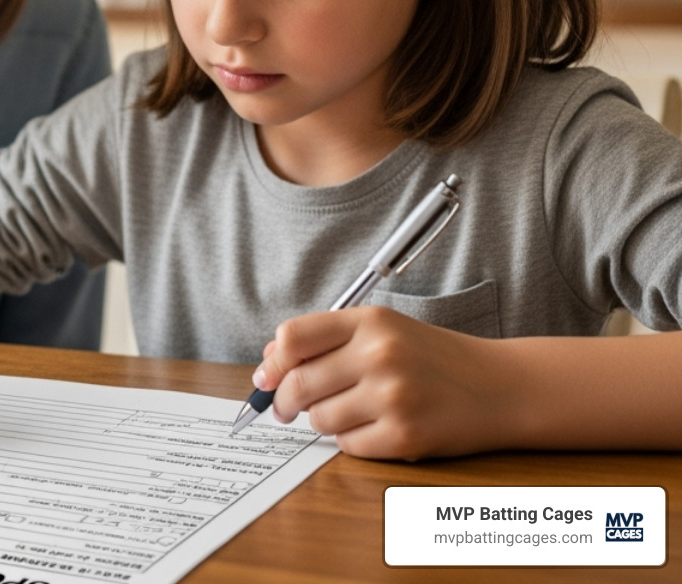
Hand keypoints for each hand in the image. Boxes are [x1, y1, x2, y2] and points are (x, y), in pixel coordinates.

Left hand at [253, 306, 508, 459]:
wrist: (501, 386)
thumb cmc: (433, 358)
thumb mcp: (383, 330)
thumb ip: (326, 339)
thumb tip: (269, 360)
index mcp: (371, 321)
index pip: (293, 338)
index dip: (272, 363)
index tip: (265, 379)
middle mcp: (381, 355)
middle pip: (298, 384)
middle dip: (283, 402)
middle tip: (284, 409)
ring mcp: (394, 397)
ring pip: (319, 419)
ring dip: (324, 421)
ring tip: (352, 411)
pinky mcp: (405, 436)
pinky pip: (348, 446)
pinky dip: (352, 441)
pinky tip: (376, 428)